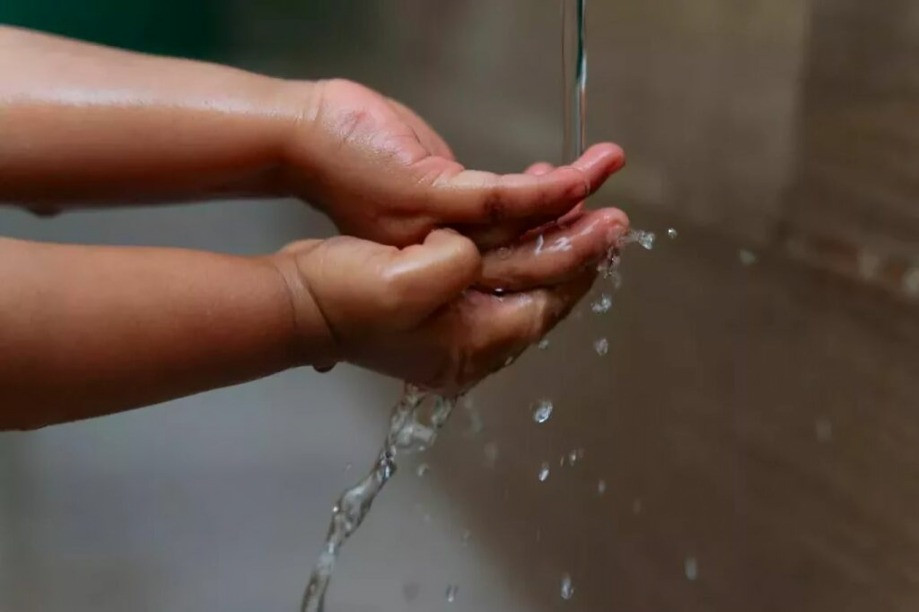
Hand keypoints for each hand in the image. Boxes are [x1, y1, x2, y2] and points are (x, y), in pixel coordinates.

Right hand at [271, 204, 626, 393]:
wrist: (296, 298)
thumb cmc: (344, 295)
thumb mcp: (400, 284)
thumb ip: (454, 267)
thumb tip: (477, 250)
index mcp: (470, 345)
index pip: (543, 308)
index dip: (579, 269)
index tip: (608, 233)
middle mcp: (472, 341)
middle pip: (539, 296)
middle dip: (577, 254)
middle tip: (614, 219)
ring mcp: (457, 322)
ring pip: (521, 280)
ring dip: (551, 240)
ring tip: (581, 203)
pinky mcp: (441, 299)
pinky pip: (497, 271)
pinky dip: (518, 240)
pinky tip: (530, 213)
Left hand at [282, 79, 625, 248]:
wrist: (303, 139)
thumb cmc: (357, 159)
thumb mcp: (418, 191)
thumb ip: (455, 207)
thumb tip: (489, 209)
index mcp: (438, 263)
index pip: (507, 271)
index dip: (550, 258)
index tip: (582, 237)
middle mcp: (438, 261)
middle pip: (522, 264)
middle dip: (576, 249)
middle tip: (616, 233)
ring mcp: (434, 232)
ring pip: (519, 233)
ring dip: (575, 215)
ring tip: (615, 202)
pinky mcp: (428, 197)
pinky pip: (500, 199)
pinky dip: (546, 190)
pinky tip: (581, 181)